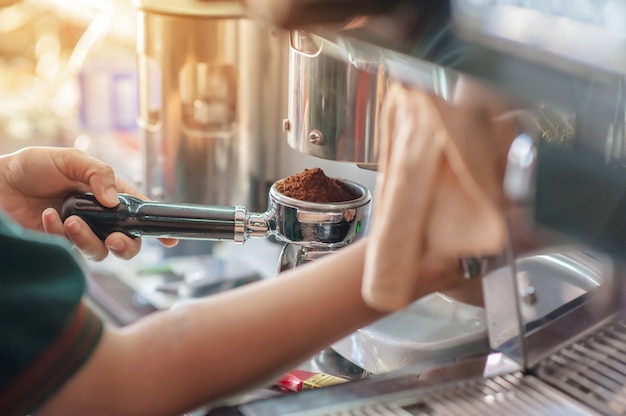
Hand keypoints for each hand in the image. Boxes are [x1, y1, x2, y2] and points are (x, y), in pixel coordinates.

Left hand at [0, 146, 176, 259]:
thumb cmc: (31, 166)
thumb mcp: (70, 159)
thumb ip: (99, 174)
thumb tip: (115, 201)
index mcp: (107, 193)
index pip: (138, 210)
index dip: (156, 225)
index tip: (170, 239)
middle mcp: (98, 216)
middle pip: (127, 241)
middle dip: (127, 246)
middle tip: (115, 241)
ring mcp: (80, 231)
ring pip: (100, 251)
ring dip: (89, 240)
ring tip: (71, 222)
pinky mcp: (59, 244)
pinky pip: (70, 248)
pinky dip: (59, 233)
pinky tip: (47, 217)